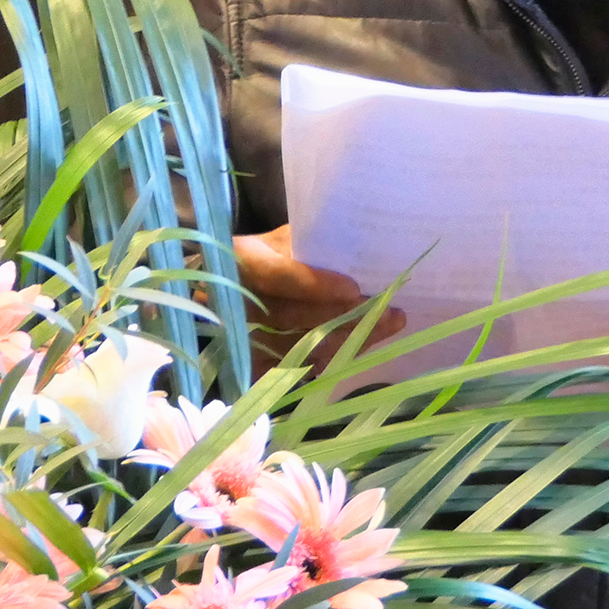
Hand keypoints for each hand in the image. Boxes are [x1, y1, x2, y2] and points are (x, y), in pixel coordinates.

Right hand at [236, 225, 404, 371]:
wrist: (218, 292)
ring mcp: (245, 339)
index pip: (275, 277)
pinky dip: (334, 356)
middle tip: (390, 314)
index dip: (313, 285)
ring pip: (301, 346)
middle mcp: (238, 304)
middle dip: (346, 317)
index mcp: (240, 263)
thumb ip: (302, 244)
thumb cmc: (254, 260)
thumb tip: (351, 247)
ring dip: (349, 339)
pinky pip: (300, 366)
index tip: (354, 289)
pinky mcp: (254, 364)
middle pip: (294, 318)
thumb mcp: (272, 241)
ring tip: (389, 326)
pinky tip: (363, 345)